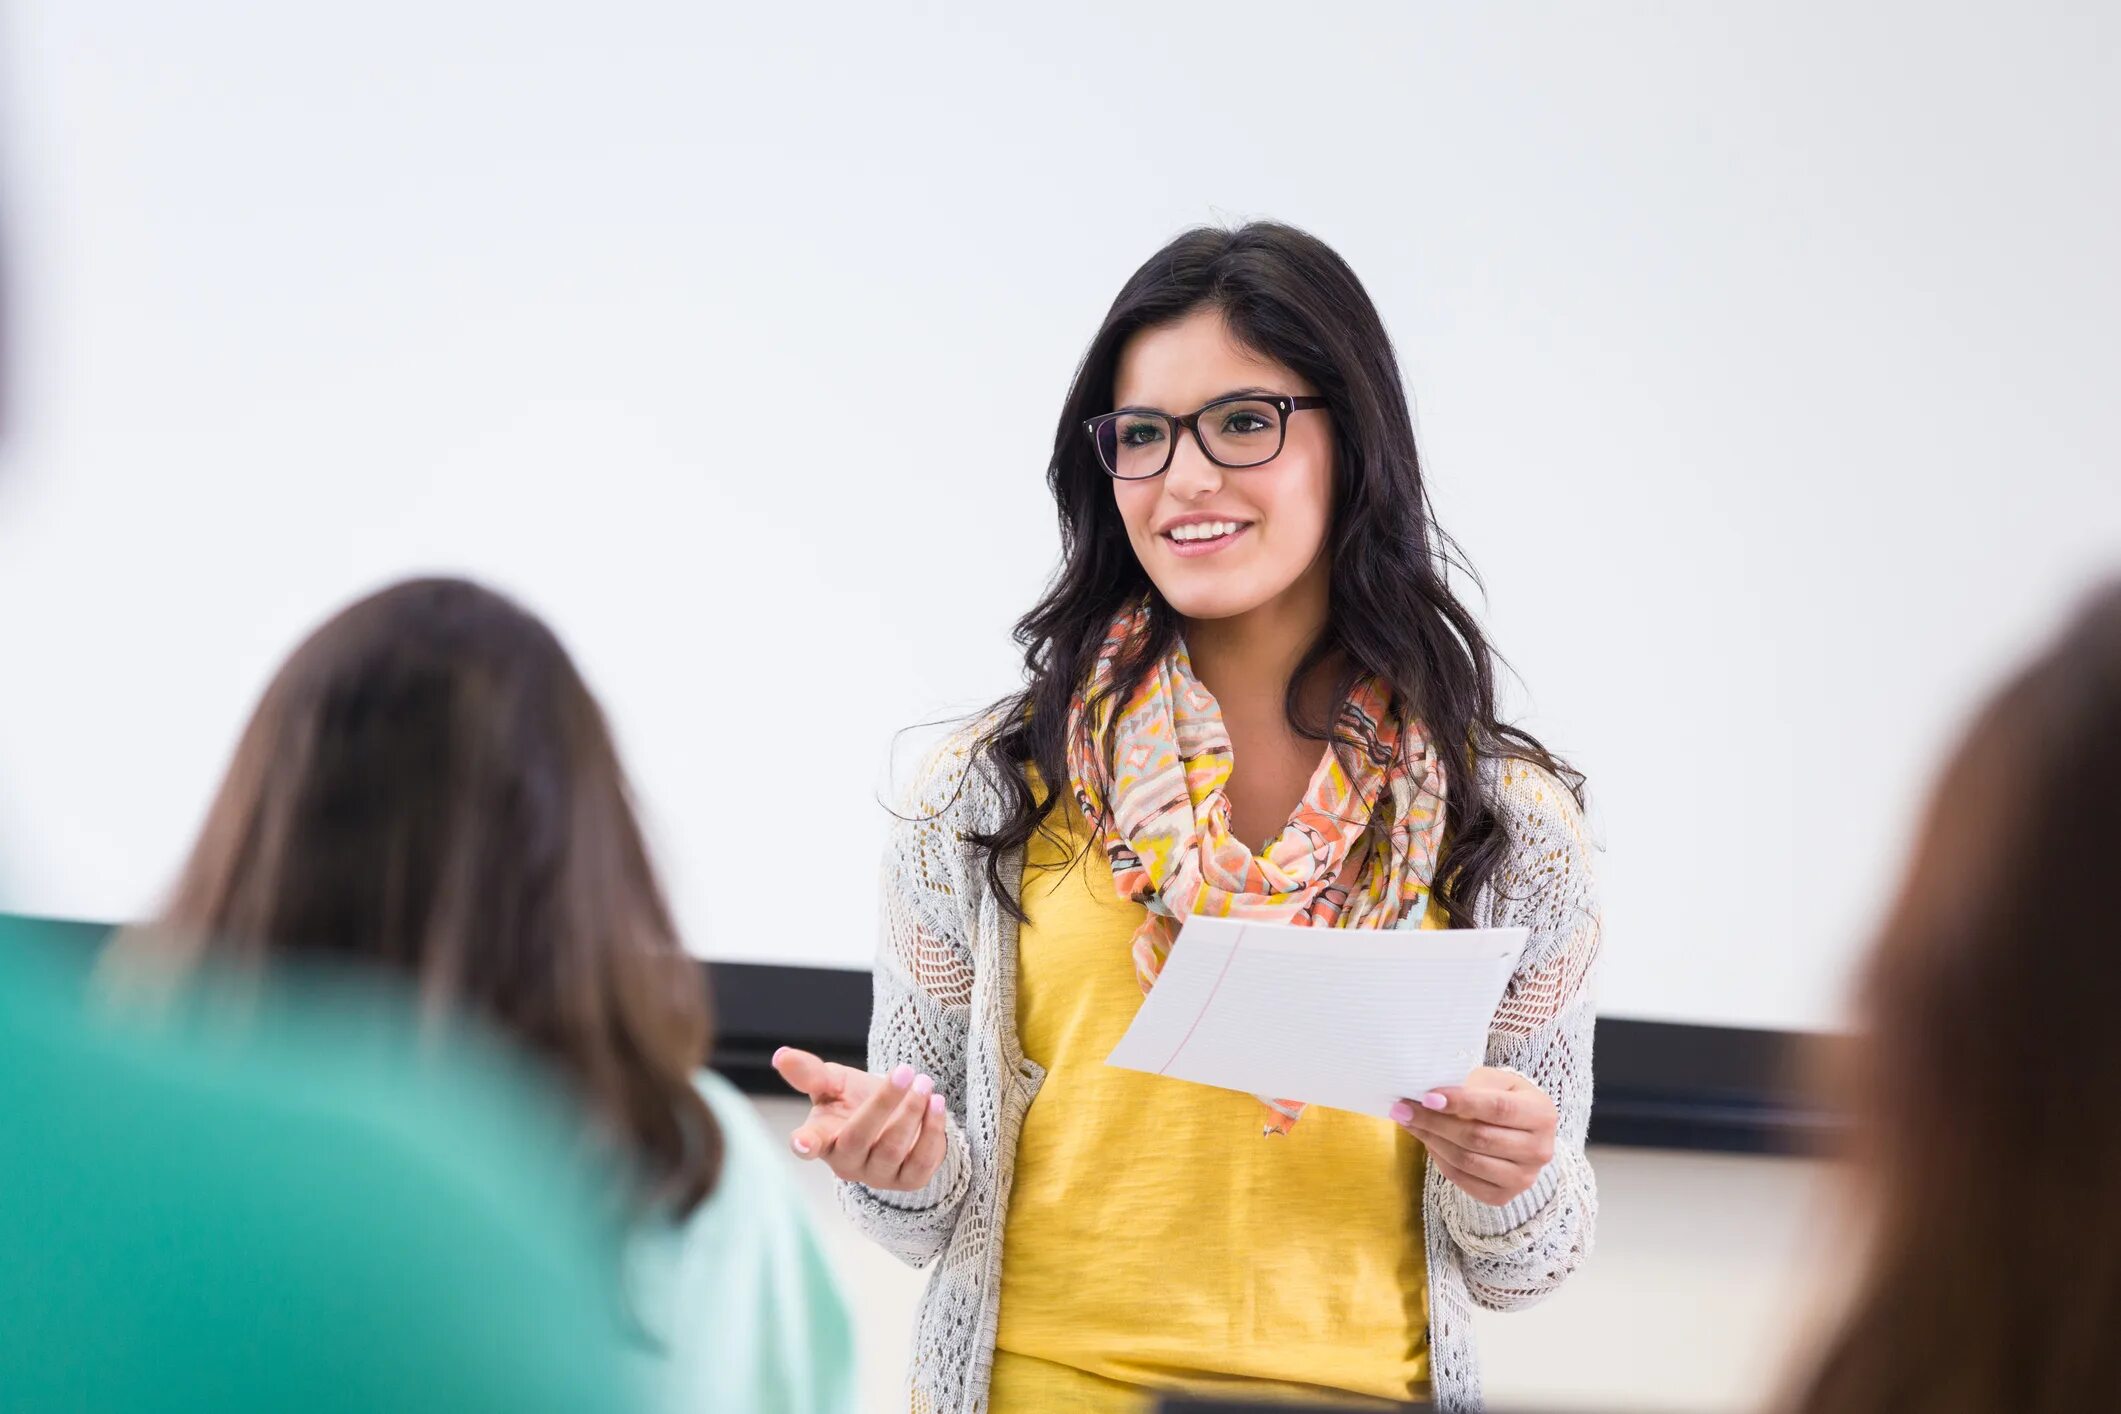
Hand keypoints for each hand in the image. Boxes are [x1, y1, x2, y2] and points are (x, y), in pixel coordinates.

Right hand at [770, 1046, 949, 1191]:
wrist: (894, 1118)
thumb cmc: (853, 1101)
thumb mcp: (832, 1083)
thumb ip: (810, 1073)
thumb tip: (781, 1056)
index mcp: (823, 1138)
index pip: (809, 1143)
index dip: (805, 1144)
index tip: (802, 1141)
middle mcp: (848, 1162)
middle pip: (860, 1136)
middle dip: (883, 1102)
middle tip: (904, 1071)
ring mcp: (878, 1175)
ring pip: (893, 1149)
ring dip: (912, 1113)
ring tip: (925, 1083)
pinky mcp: (909, 1180)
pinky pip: (922, 1160)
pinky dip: (932, 1130)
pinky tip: (936, 1103)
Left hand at [1391, 1067, 1557, 1206]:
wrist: (1519, 1130)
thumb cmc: (1503, 1097)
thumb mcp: (1495, 1081)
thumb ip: (1470, 1085)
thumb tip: (1430, 1095)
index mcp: (1542, 1114)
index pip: (1498, 1108)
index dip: (1461, 1102)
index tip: (1427, 1096)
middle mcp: (1539, 1150)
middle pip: (1478, 1137)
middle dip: (1435, 1122)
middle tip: (1403, 1108)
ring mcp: (1523, 1178)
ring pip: (1467, 1161)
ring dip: (1431, 1140)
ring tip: (1409, 1122)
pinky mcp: (1504, 1197)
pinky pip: (1462, 1180)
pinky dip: (1439, 1160)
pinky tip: (1427, 1141)